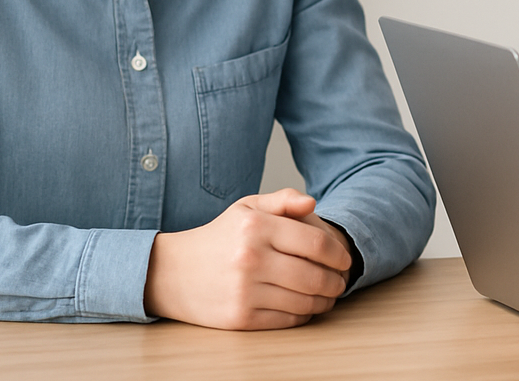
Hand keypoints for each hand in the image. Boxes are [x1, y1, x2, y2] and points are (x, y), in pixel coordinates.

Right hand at [144, 187, 353, 329]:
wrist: (173, 272)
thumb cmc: (220, 238)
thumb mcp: (247, 207)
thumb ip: (283, 200)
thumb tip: (313, 203)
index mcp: (256, 226)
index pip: (316, 243)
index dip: (339, 254)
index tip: (345, 260)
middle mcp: (251, 258)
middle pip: (315, 276)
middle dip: (336, 281)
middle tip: (341, 282)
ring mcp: (245, 290)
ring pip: (304, 301)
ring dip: (324, 301)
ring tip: (328, 296)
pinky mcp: (241, 317)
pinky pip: (287, 319)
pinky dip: (304, 315)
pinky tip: (305, 307)